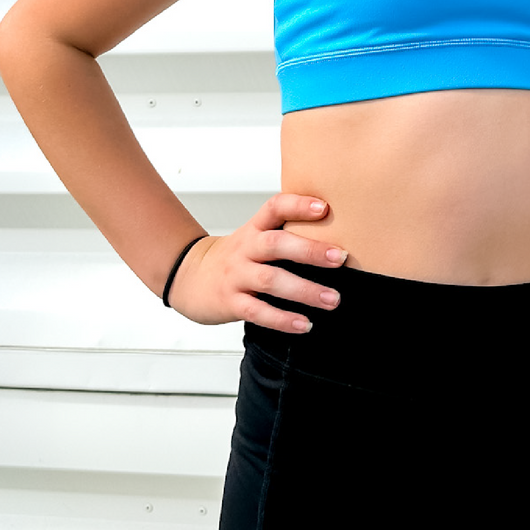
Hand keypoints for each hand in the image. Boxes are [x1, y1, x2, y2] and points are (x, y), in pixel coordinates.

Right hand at [166, 193, 346, 327]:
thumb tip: (337, 237)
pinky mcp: (230, 303)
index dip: (298, 205)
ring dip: (304, 290)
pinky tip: (304, 324)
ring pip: (270, 280)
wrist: (189, 278)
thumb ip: (285, 233)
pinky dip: (282, 319)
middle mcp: (245, 249)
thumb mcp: (254, 237)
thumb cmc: (235, 258)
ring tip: (332, 299)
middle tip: (341, 257)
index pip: (274, 208)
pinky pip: (257, 312)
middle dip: (310, 250)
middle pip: (276, 244)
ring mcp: (236, 276)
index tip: (325, 207)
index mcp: (254, 229)